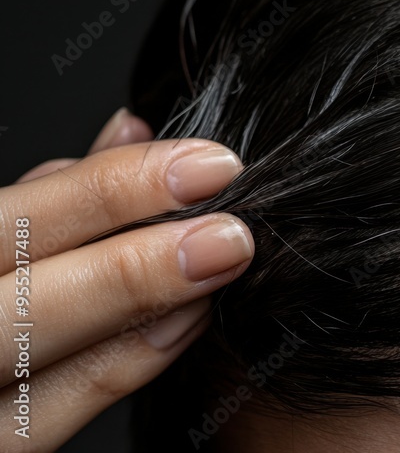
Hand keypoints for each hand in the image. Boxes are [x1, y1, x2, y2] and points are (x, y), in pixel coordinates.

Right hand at [0, 108, 253, 451]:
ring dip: (145, 313)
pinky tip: (186, 321)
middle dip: (136, 265)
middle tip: (230, 235)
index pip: (16, 223)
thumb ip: (56, 194)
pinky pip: (53, 416)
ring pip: (43, 367)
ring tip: (219, 270)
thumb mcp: (0, 228)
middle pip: (28, 303)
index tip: (208, 166)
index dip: (112, 189)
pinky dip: (127, 363)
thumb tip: (132, 130)